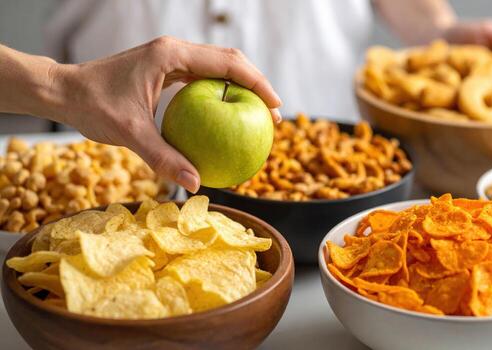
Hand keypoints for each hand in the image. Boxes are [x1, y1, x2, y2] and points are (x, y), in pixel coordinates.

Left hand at [49, 36, 281, 192]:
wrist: (64, 90)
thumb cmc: (92, 106)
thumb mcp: (130, 134)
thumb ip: (164, 158)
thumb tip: (195, 183)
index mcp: (171, 55)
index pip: (228, 64)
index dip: (257, 83)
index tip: (276, 106)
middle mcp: (175, 51)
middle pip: (230, 60)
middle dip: (256, 84)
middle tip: (274, 114)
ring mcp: (171, 58)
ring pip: (218, 67)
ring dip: (241, 87)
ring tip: (257, 115)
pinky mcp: (166, 68)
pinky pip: (203, 78)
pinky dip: (221, 94)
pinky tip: (226, 116)